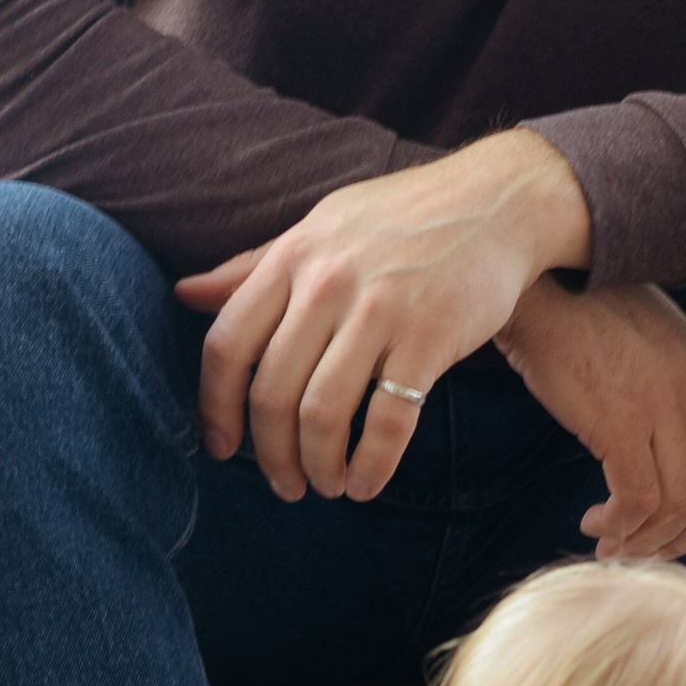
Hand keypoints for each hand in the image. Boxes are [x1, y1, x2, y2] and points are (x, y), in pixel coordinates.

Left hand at [174, 133, 588, 503]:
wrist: (500, 199)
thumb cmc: (406, 217)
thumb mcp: (322, 228)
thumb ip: (256, 267)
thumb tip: (185, 294)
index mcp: (293, 257)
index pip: (228, 345)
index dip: (215, 407)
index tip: (222, 448)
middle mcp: (327, 283)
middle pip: (272, 392)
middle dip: (272, 455)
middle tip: (285, 484)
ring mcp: (379, 309)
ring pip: (323, 414)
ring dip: (319, 466)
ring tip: (326, 486)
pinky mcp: (430, 336)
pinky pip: (389, 420)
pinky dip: (373, 464)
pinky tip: (367, 483)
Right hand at [495, 278, 685, 564]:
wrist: (535, 284)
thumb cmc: (580, 313)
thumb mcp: (650, 343)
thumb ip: (672, 389)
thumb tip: (669, 448)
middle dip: (682, 539)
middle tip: (644, 552)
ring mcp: (663, 406)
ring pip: (680, 506)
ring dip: (646, 539)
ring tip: (611, 542)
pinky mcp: (621, 422)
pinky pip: (639, 499)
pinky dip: (620, 525)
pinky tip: (595, 523)